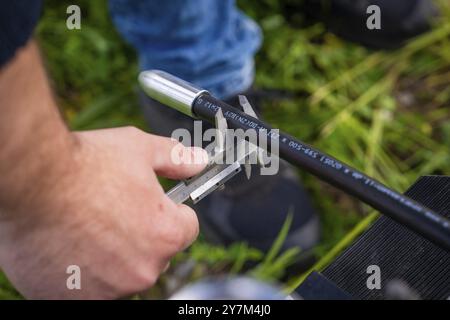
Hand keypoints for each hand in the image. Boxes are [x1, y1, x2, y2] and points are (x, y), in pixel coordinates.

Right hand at [0, 126, 207, 298]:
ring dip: (113, 255)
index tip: (155, 205)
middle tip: (114, 211)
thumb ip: (176, 159)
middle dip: (142, 234)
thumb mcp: (139, 149)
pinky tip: (69, 245)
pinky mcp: (75, 299)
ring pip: (123, 272)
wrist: (30, 182)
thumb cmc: (84, 165)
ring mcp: (109, 289)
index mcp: (166, 235)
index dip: (172, 212)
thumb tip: (198, 162)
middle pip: (155, 253)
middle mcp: (143, 269)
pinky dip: (84, 271)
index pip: (187, 229)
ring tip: (87, 225)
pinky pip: (91, 287)